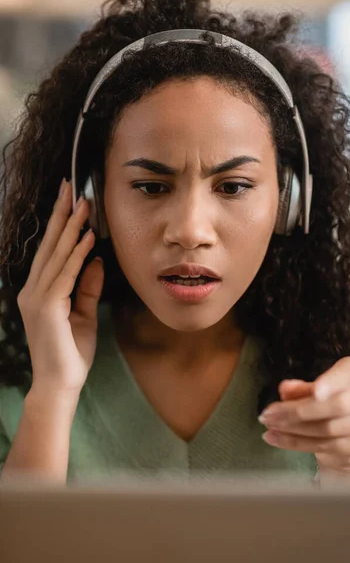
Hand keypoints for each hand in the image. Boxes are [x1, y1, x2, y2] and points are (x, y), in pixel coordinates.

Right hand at [17, 178, 103, 394]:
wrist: (60, 385)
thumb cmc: (71, 353)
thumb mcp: (83, 313)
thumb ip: (87, 286)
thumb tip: (95, 259)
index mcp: (39, 292)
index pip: (51, 251)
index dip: (61, 225)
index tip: (71, 201)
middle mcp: (33, 291)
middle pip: (49, 245)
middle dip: (61, 215)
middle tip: (71, 187)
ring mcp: (37, 298)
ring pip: (56, 255)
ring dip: (71, 228)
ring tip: (83, 204)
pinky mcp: (47, 307)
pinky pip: (65, 274)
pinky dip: (76, 254)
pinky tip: (87, 237)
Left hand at [258, 358, 349, 478]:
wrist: (349, 432)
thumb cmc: (329, 399)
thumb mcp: (313, 387)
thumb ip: (300, 388)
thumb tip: (285, 389)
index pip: (346, 375)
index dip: (331, 383)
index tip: (315, 392)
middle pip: (337, 406)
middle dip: (299, 411)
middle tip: (269, 414)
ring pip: (329, 429)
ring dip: (293, 429)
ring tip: (269, 426)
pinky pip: (325, 446)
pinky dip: (295, 443)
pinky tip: (275, 438)